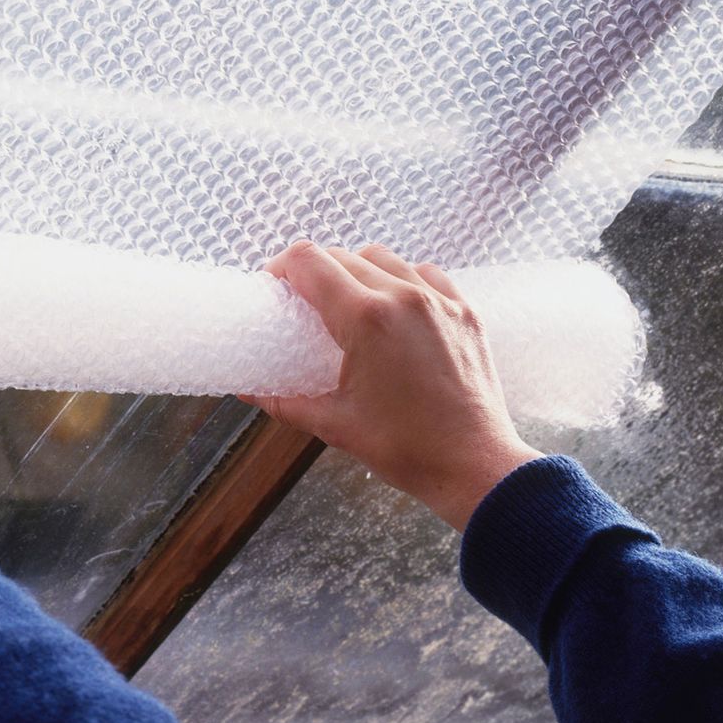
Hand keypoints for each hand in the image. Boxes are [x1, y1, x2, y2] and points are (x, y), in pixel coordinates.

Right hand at [248, 243, 540, 530]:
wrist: (475, 467)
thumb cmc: (405, 449)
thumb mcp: (334, 425)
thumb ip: (283, 401)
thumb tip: (248, 390)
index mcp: (365, 318)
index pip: (308, 261)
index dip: (280, 267)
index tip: (273, 286)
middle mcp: (402, 296)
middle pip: (340, 255)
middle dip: (313, 271)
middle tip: (302, 300)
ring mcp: (438, 300)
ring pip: (382, 257)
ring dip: (355, 270)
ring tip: (347, 302)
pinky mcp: (464, 310)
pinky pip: (423, 273)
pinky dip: (400, 279)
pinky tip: (394, 306)